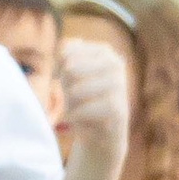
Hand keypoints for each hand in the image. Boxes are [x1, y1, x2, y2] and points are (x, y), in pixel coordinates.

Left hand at [55, 38, 128, 162]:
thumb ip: (65, 57)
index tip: (61, 78)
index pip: (66, 53)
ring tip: (78, 108)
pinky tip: (80, 118)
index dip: (58, 68)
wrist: (100, 133)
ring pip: (77, 90)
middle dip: (66, 87)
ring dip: (71, 103)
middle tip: (73, 97)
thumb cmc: (82, 100)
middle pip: (70, 69)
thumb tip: (65, 46)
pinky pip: (85, 109)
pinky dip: (76, 116)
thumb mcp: (68, 75)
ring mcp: (120, 84)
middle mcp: (116, 63)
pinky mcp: (119, 108)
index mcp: (104, 51)